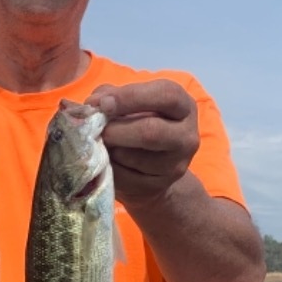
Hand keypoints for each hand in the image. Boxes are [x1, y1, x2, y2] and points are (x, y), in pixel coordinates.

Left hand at [87, 79, 199, 207]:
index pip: (166, 95)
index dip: (131, 97)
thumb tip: (94, 103)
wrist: (150, 171)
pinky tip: (107, 162)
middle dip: (117, 130)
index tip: (103, 103)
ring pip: (135, 158)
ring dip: (111, 150)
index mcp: (183, 106)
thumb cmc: (136, 126)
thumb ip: (112, 95)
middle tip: (97, 130)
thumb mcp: (130, 104)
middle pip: (151, 131)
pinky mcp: (160, 186)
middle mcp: (187, 136)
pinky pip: (126, 178)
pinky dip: (110, 168)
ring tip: (102, 144)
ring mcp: (176, 165)